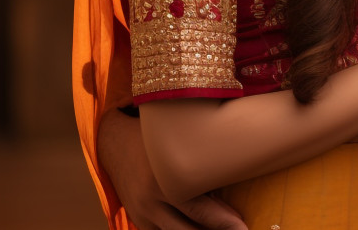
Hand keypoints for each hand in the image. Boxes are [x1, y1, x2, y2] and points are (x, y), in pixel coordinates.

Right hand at [99, 110, 248, 229]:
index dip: (226, 222)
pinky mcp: (137, 220)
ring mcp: (142, 215)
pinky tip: (198, 226)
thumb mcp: (176, 142)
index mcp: (163, 182)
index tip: (243, 227)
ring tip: (219, 229)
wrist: (114, 143)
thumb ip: (200, 159)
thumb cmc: (154, 137)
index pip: (201, 211)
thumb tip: (236, 170)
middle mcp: (151, 203)